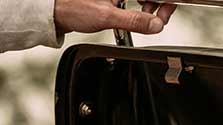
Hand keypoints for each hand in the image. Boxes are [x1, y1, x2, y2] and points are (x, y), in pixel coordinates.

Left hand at [55, 0, 175, 36]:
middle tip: (156, 20)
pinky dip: (139, 9)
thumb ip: (134, 20)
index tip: (166, 13)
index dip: (164, 1)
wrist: (56, 12)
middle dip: (158, 5)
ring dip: (149, 8)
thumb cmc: (74, 7)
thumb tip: (155, 25)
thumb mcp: (107, 16)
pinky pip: (135, 1)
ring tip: (144, 19)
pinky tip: (135, 16)